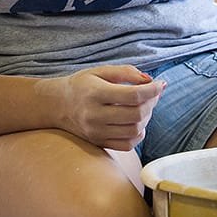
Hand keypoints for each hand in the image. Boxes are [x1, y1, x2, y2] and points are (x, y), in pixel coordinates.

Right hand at [43, 65, 165, 150]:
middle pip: (136, 114)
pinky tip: (136, 122)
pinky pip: (127, 145)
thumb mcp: (101, 71)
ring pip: (134, 131)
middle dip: (152, 103)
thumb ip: (126, 72)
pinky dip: (138, 134)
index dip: (152, 90)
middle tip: (153, 94)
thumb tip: (150, 80)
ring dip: (147, 118)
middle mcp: (95, 115)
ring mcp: (96, 132)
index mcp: (96, 93)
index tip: (161, 84)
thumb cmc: (81, 85)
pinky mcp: (98, 143)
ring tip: (143, 107)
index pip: (133, 95)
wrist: (56, 105)